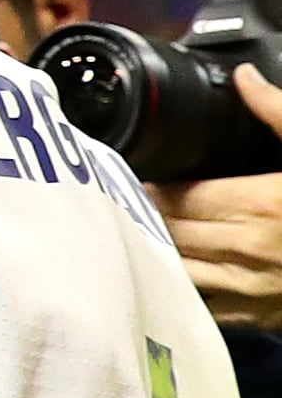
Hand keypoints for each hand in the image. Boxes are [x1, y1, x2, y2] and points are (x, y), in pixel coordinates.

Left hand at [154, 72, 281, 325]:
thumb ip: (277, 112)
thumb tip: (243, 77)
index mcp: (261, 205)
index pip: (178, 195)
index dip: (151, 183)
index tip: (137, 172)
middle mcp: (249, 250)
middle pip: (170, 231)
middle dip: (145, 214)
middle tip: (131, 197)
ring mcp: (254, 291)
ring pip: (178, 269)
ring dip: (156, 249)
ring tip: (144, 228)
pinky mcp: (262, 319)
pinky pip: (204, 306)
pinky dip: (184, 287)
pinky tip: (175, 269)